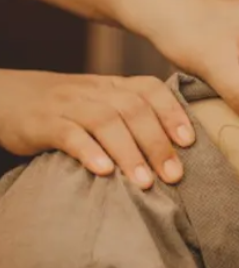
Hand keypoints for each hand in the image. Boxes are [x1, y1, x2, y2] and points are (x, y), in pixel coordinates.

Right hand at [0, 69, 191, 187]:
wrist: (2, 97)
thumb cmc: (62, 109)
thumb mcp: (97, 104)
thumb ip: (129, 119)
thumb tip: (174, 153)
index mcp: (112, 85)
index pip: (150, 89)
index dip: (173, 113)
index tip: (190, 142)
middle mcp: (92, 90)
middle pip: (133, 109)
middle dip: (157, 143)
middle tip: (173, 175)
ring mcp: (66, 104)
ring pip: (105, 121)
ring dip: (129, 153)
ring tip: (144, 182)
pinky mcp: (41, 122)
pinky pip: (68, 133)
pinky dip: (88, 151)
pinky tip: (103, 171)